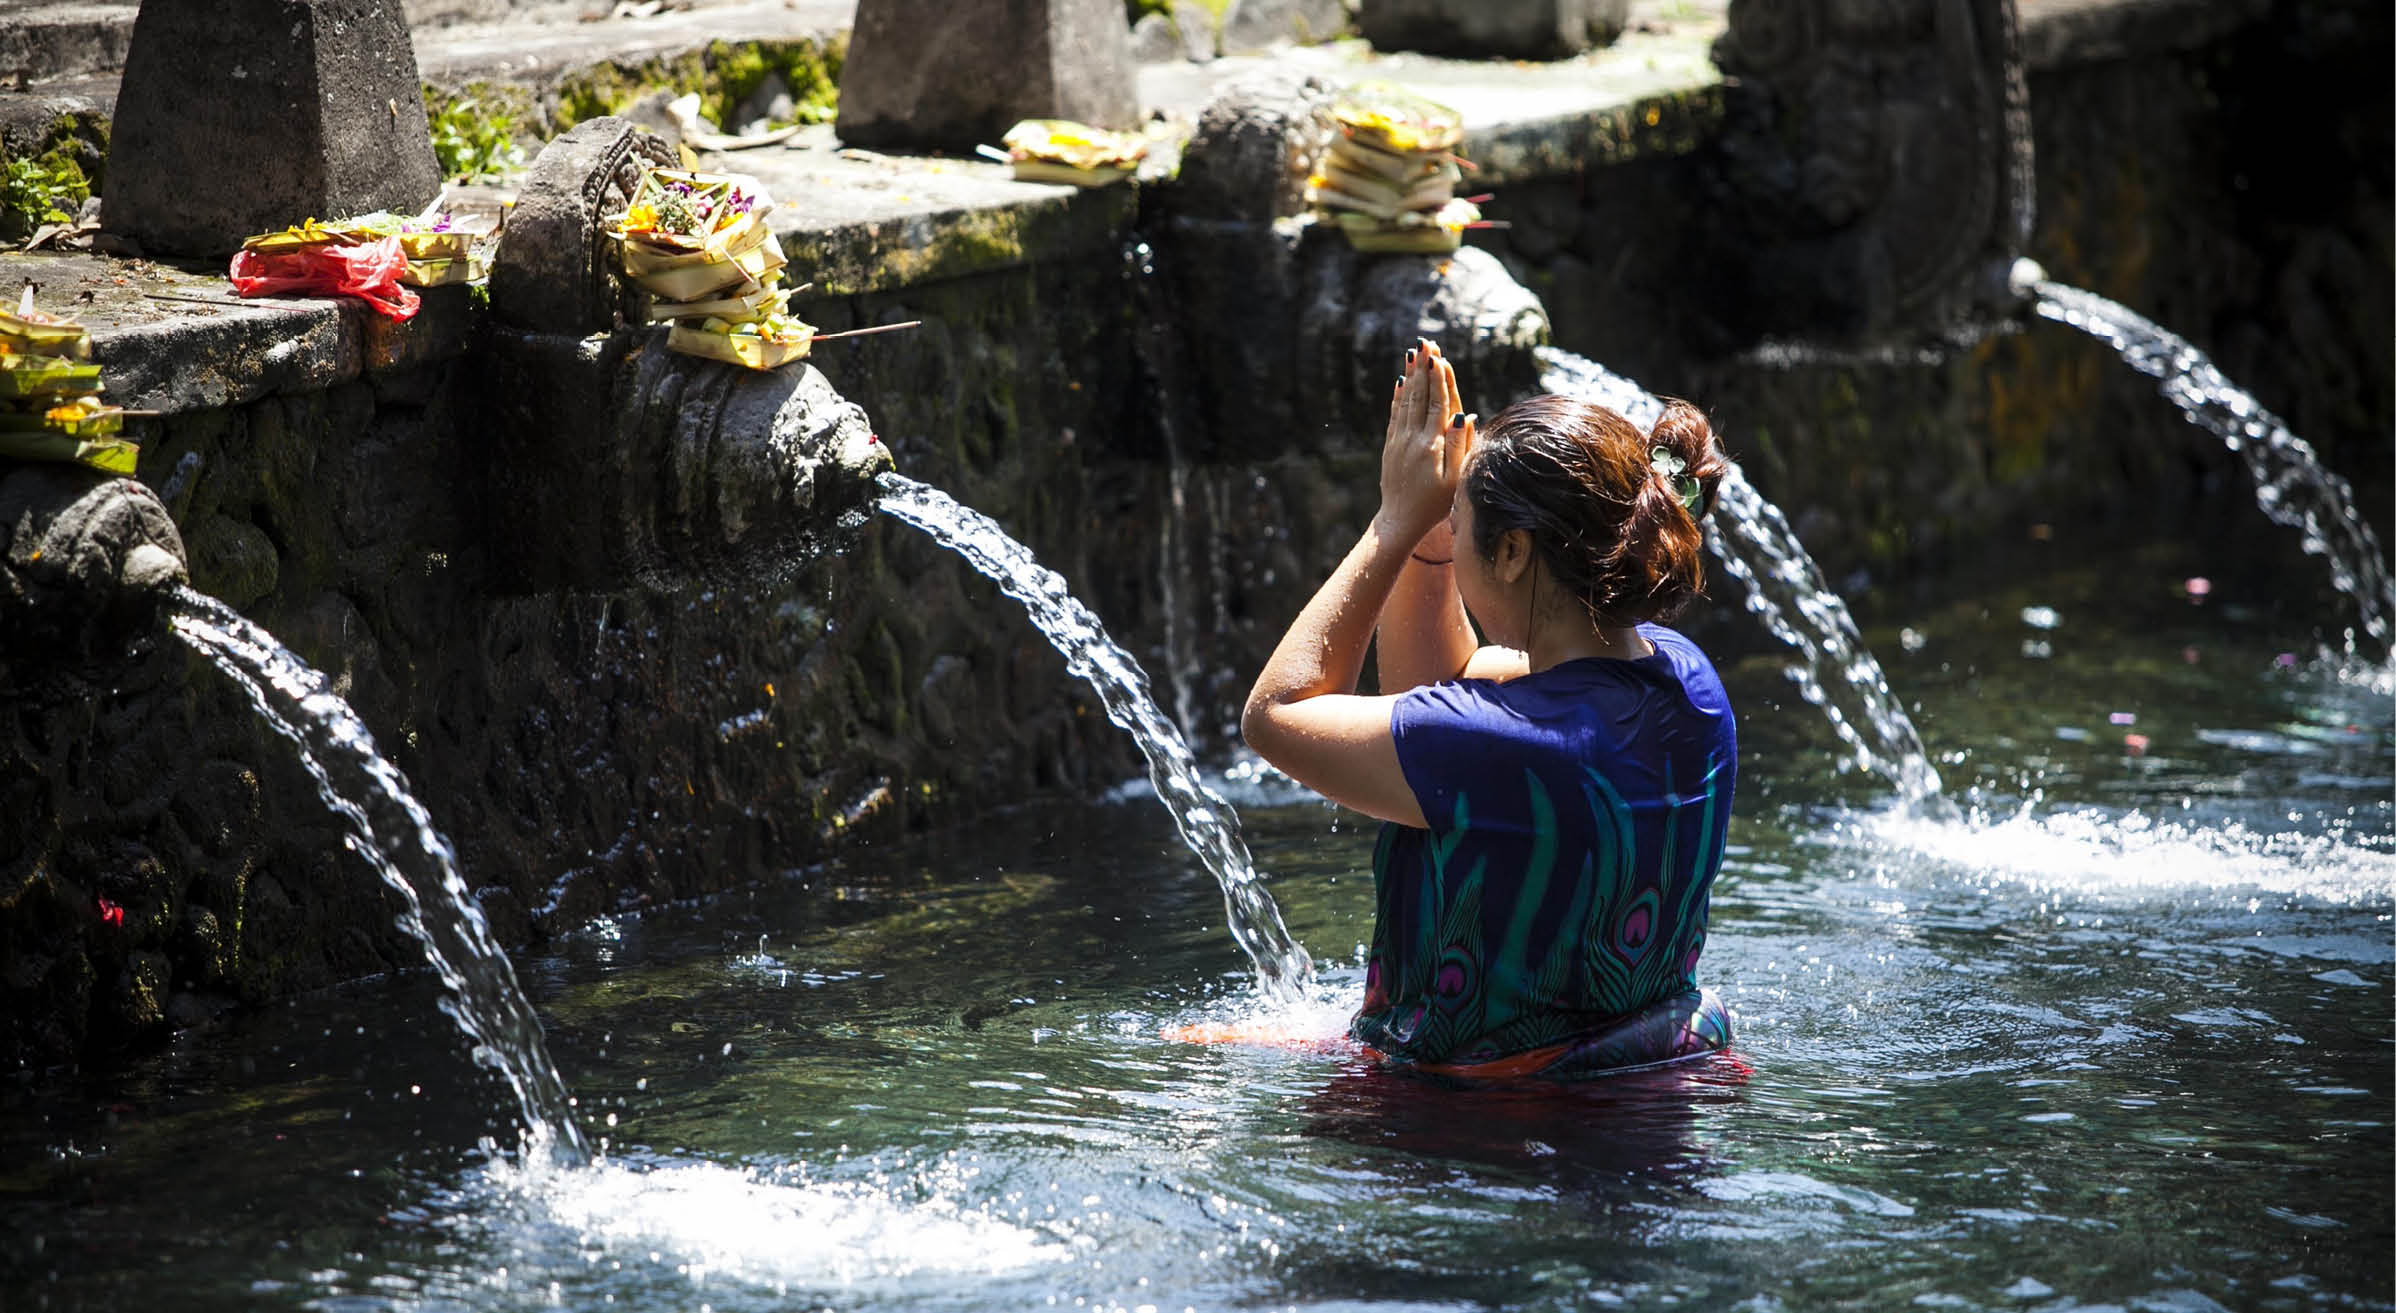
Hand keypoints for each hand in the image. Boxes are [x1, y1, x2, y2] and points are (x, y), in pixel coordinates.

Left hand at [1378, 338, 1473, 547]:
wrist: (1399, 521)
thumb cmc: (1434, 505)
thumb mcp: (1454, 480)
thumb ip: (1459, 446)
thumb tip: (1465, 415)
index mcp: (1430, 445)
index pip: (1437, 404)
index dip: (1439, 380)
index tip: (1439, 357)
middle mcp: (1411, 438)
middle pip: (1420, 396)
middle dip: (1424, 368)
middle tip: (1426, 343)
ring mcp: (1398, 441)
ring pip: (1406, 401)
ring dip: (1412, 375)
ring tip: (1414, 353)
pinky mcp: (1390, 447)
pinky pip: (1395, 414)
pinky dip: (1399, 396)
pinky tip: (1401, 381)